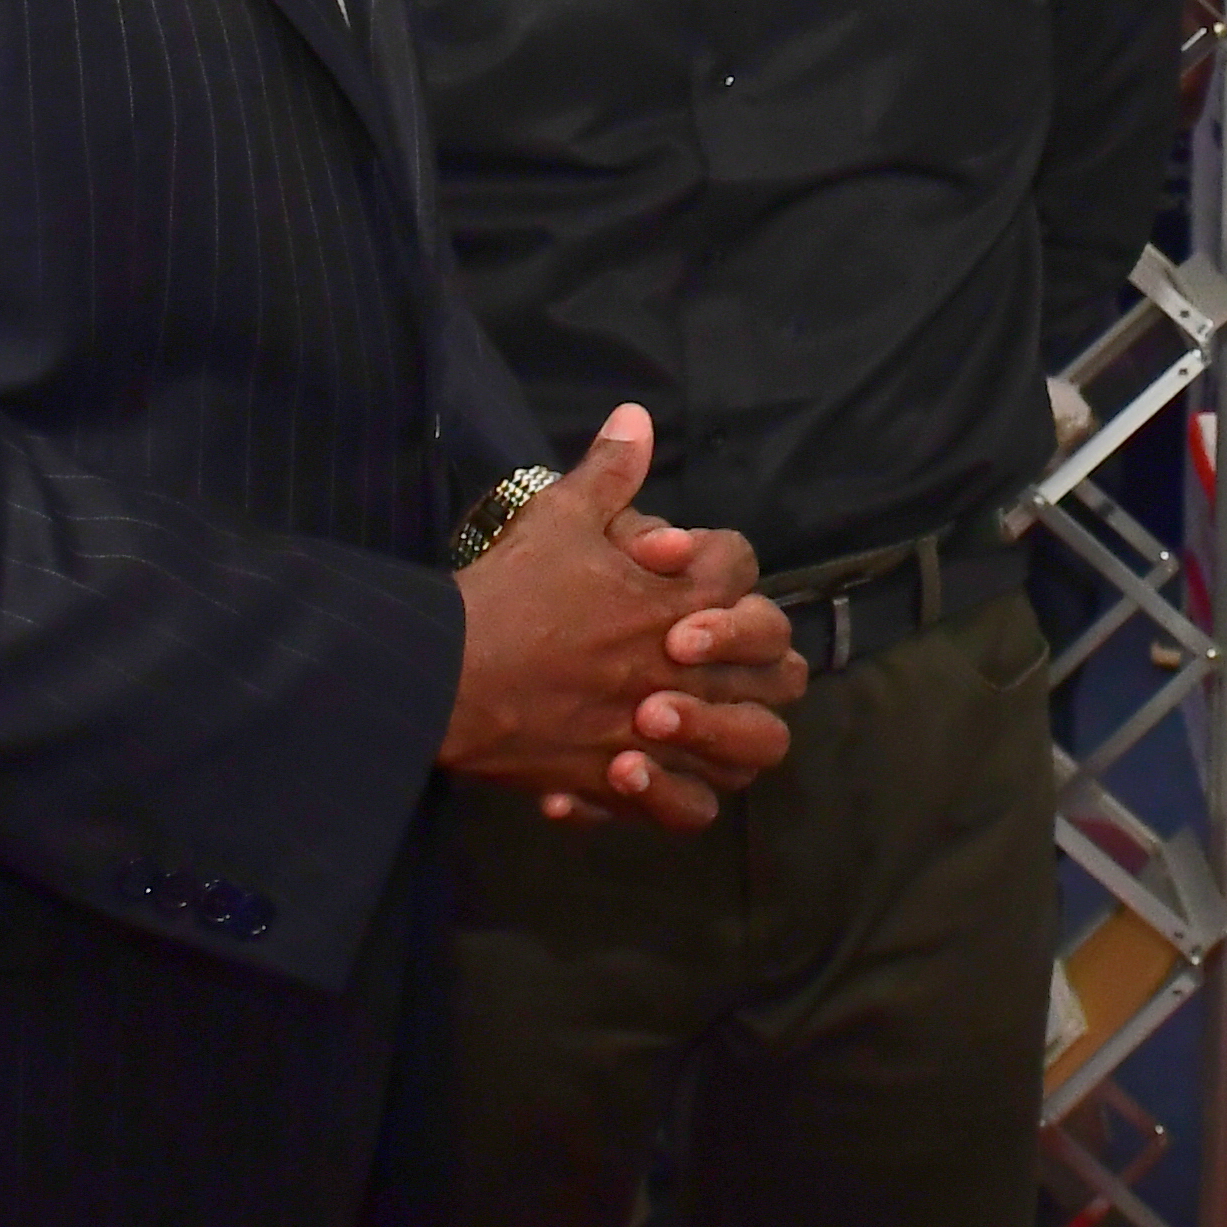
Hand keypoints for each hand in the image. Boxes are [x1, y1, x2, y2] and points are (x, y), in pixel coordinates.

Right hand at [441, 407, 807, 828]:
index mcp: (682, 601)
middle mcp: (687, 671)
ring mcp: (661, 733)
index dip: (719, 558)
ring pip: (751, 748)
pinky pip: (688, 810)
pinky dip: (680, 798)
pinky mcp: (622, 783)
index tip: (677, 561)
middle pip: (780, 670)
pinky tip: (653, 771)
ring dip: (738, 730)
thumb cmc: (507, 593)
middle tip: (714, 646)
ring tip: (704, 714)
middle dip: (760, 652)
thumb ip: (608, 473)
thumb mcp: (557, 517)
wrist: (445, 674)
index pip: (741, 569)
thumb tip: (637, 416)